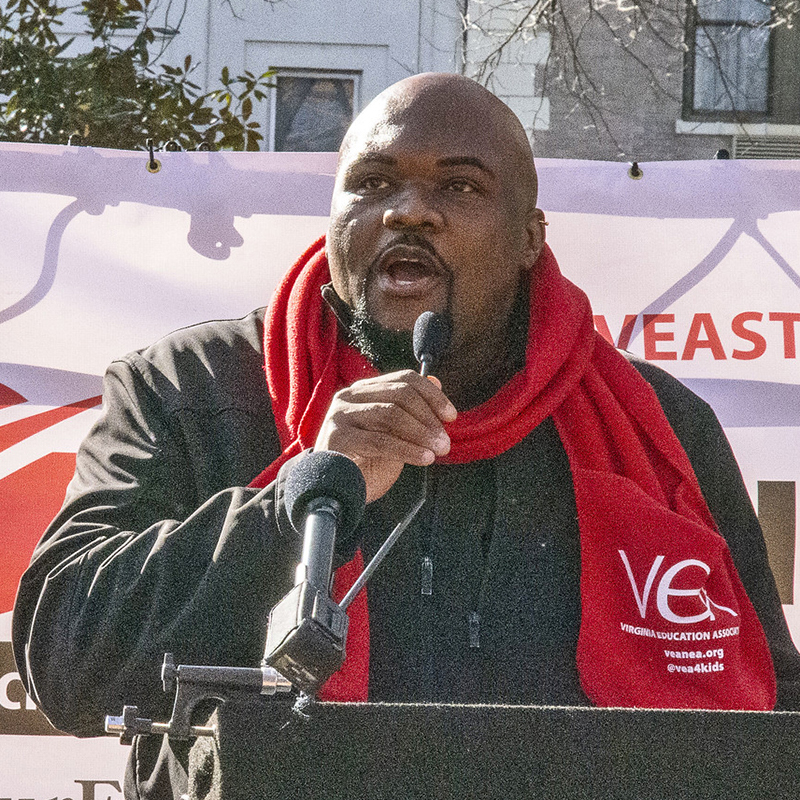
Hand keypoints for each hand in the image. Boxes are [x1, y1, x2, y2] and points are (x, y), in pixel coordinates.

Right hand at [314, 370, 457, 502]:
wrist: (337, 492)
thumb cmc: (367, 462)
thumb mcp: (396, 434)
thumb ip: (412, 410)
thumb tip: (437, 382)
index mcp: (364, 391)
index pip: (404, 379)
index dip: (432, 395)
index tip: (451, 416)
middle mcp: (349, 397)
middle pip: (399, 394)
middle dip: (429, 417)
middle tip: (446, 440)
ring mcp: (340, 415)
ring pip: (391, 414)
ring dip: (421, 433)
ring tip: (439, 449)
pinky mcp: (337, 437)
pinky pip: (380, 440)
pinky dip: (408, 449)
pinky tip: (424, 458)